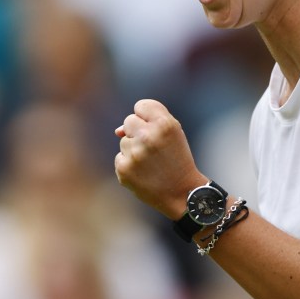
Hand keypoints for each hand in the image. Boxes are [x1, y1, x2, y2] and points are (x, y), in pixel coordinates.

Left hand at [114, 99, 205, 218]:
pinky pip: (120, 157)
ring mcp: (134, 153)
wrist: (181, 192)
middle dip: (138, 132)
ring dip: (134, 149)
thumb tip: (117, 131)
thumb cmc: (178, 160)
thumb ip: (149, 122)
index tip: (154, 127)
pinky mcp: (124, 168)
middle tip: (153, 147)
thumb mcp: (174, 134)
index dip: (146, 116)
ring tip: (151, 163)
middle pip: (128, 121)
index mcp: (164, 124)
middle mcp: (148, 136)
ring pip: (124, 141)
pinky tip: (144, 172)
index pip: (141, 106)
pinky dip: (129, 164)